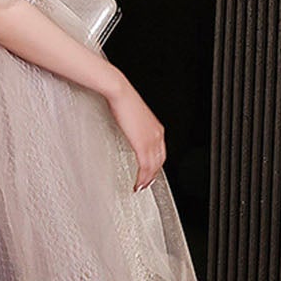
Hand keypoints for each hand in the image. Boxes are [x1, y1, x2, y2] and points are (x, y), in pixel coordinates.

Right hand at [105, 76, 165, 190]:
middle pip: (159, 161)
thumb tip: (130, 133)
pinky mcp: (142, 143)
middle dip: (153, 175)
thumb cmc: (123, 101)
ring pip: (153, 166)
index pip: (160, 152)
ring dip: (147, 179)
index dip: (156, 165)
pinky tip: (138, 183)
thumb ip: (135, 127)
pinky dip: (142, 177)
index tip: (150, 173)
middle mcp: (157, 134)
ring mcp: (151, 139)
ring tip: (140, 187)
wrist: (120, 92)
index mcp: (156, 128)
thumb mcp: (133, 117)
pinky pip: (145, 166)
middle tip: (145, 184)